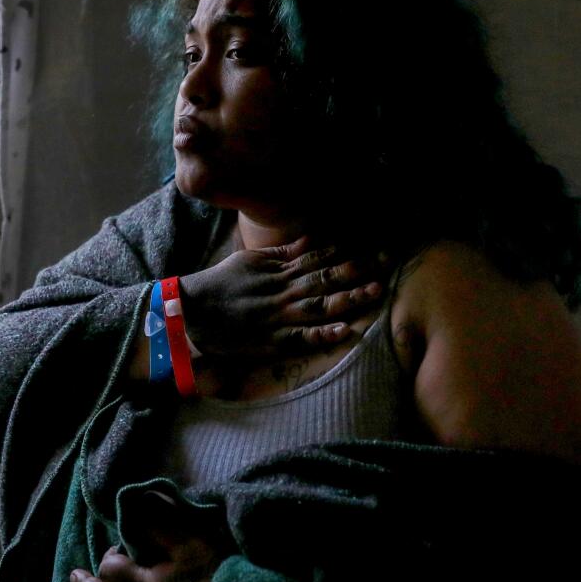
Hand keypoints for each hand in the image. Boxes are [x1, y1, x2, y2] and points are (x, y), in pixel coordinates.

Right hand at [174, 234, 390, 360]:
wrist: (190, 313)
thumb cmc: (220, 285)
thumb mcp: (250, 259)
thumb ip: (283, 252)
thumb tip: (312, 240)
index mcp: (278, 270)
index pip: (319, 257)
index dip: (349, 252)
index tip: (376, 246)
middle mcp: (283, 290)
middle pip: (327, 277)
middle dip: (359, 270)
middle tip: (390, 262)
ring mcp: (279, 316)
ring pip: (320, 305)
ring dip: (350, 298)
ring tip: (377, 291)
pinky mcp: (272, 341)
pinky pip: (302, 338)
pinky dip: (324, 335)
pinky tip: (345, 332)